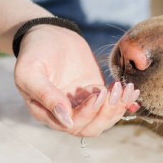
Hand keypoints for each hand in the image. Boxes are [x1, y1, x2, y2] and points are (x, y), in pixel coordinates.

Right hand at [13, 25, 139, 136]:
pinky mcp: (96, 94)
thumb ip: (44, 94)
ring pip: (103, 120)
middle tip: (114, 91)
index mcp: (47, 113)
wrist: (48, 34)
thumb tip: (65, 120)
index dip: (88, 114)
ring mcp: (82, 105)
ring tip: (125, 89)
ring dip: (117, 108)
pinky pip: (111, 106)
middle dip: (106, 113)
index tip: (98, 94)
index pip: (72, 125)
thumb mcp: (30, 71)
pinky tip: (132, 91)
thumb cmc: (34, 52)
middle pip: (91, 128)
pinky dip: (124, 102)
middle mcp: (65, 114)